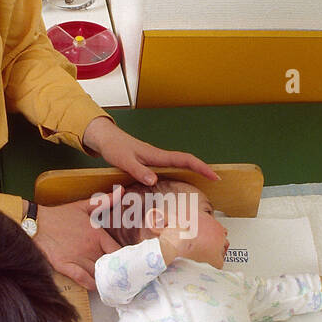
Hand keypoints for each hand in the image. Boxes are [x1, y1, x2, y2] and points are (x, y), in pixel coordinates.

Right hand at [33, 198, 118, 290]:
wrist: (36, 223)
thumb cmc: (60, 216)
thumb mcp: (83, 206)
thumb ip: (105, 201)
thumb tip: (122, 190)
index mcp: (97, 235)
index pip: (118, 252)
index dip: (124, 259)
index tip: (127, 263)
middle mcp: (90, 248)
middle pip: (110, 265)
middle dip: (115, 270)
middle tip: (120, 275)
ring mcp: (78, 258)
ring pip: (99, 274)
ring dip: (105, 278)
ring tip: (111, 282)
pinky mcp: (65, 266)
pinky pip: (84, 280)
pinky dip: (92, 284)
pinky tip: (96, 285)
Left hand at [82, 116, 219, 185]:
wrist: (106, 138)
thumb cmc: (114, 148)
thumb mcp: (124, 161)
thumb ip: (138, 171)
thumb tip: (154, 181)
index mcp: (156, 156)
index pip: (185, 160)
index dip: (201, 167)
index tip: (214, 175)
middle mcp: (159, 157)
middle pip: (187, 161)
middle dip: (202, 169)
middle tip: (215, 180)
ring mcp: (155, 159)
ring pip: (180, 164)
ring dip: (193, 171)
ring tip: (204, 182)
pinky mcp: (150, 162)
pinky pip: (170, 168)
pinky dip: (180, 173)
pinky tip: (180, 182)